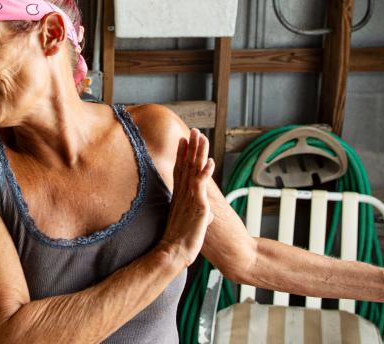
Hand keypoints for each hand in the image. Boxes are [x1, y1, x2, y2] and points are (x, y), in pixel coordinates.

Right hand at [159, 128, 214, 268]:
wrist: (173, 253)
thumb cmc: (180, 241)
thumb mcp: (191, 224)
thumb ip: (199, 215)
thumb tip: (207, 216)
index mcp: (179, 196)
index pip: (180, 170)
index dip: (182, 154)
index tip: (183, 140)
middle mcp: (182, 194)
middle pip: (186, 165)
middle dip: (191, 147)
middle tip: (194, 131)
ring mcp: (189, 198)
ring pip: (194, 170)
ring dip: (198, 153)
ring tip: (202, 137)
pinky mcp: (197, 206)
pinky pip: (201, 186)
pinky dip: (205, 173)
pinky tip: (210, 161)